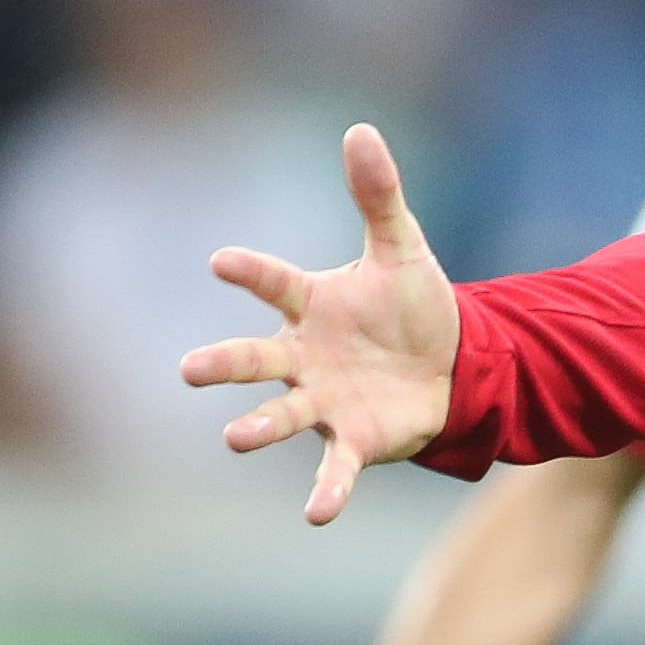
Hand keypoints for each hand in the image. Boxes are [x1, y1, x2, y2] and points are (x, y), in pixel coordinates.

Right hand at [181, 123, 459, 523]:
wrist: (454, 363)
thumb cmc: (412, 307)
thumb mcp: (402, 249)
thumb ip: (378, 195)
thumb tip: (360, 129)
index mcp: (312, 305)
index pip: (275, 283)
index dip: (251, 272)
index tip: (221, 261)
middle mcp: (305, 355)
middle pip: (256, 359)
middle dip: (224, 364)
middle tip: (190, 369)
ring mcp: (326, 399)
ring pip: (282, 414)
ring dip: (259, 426)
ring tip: (236, 437)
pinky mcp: (356, 438)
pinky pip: (336, 467)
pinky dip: (327, 490)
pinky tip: (317, 515)